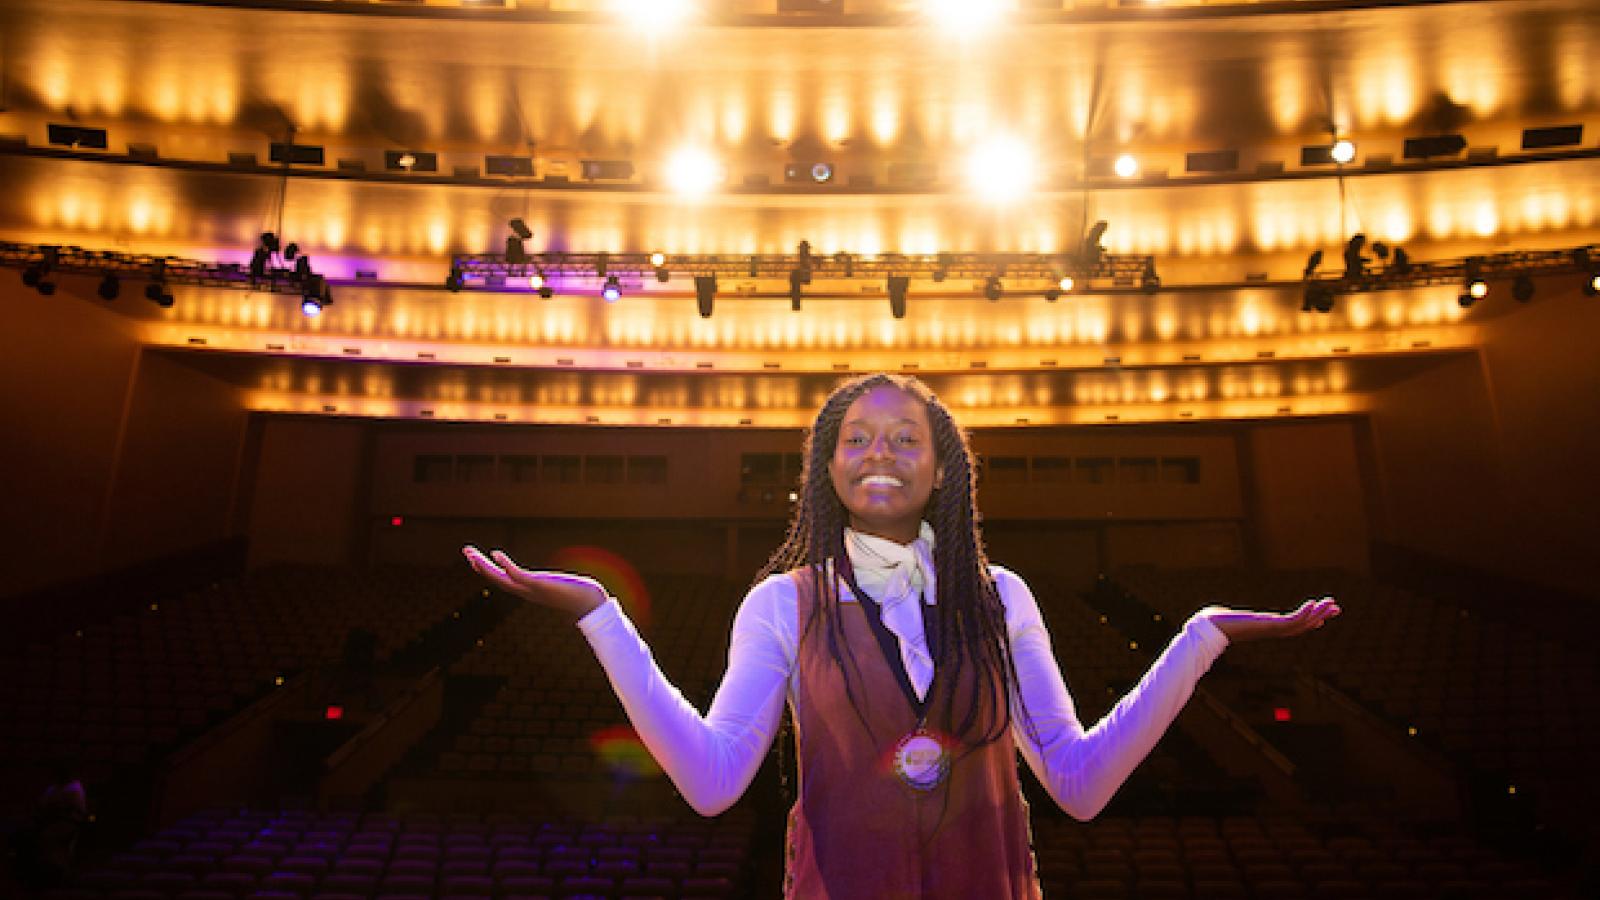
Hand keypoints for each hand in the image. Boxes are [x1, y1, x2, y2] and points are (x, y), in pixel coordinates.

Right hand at [462, 545, 607, 618]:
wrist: (591, 604)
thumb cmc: (581, 596)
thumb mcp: (563, 588)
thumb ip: (559, 586)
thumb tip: (563, 584)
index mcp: (530, 592)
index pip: (504, 581)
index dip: (489, 571)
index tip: (477, 560)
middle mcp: (527, 592)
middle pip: (497, 579)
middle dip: (480, 566)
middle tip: (466, 551)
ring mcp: (532, 590)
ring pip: (502, 579)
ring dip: (485, 566)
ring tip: (471, 553)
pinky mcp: (540, 585)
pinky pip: (518, 575)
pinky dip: (506, 565)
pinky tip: (496, 554)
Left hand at [1199, 596, 1340, 642]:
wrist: (1208, 626)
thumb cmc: (1213, 622)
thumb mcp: (1226, 617)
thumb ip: (1226, 616)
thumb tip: (1217, 612)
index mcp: (1264, 627)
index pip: (1291, 625)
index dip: (1307, 621)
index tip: (1320, 617)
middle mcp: (1271, 629)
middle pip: (1301, 625)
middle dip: (1319, 616)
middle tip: (1336, 608)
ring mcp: (1271, 628)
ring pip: (1300, 623)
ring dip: (1317, 613)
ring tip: (1332, 603)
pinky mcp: (1267, 625)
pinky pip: (1290, 620)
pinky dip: (1303, 613)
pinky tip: (1313, 604)